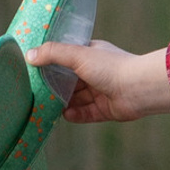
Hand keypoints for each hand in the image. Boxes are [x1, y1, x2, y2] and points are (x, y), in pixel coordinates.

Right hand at [24, 41, 169, 122]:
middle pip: (70, 80)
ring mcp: (102, 92)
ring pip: (78, 98)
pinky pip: (88, 113)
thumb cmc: (110, 67)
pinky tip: (64, 115)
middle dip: (54, 85)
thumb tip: (29, 56)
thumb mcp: (77, 54)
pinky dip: (76, 114)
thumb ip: (52, 54)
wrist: (139, 89)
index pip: (66, 57)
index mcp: (90, 55)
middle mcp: (96, 73)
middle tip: (35, 89)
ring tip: (45, 104)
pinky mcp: (107, 110)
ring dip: (63, 101)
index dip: (51, 61)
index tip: (34, 66)